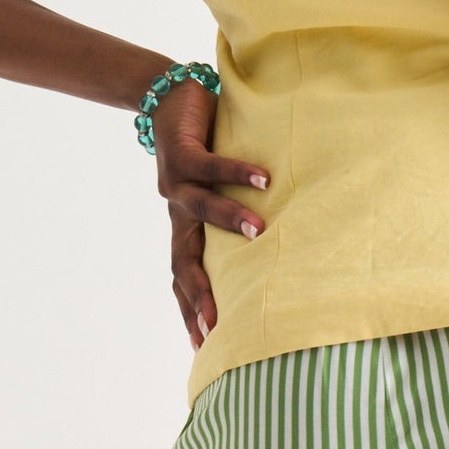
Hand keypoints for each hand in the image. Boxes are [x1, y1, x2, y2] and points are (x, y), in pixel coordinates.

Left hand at [150, 77, 268, 350]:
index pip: (184, 279)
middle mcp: (176, 213)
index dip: (190, 312)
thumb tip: (279, 245)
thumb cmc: (205, 149)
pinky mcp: (183, 153)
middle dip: (198, 294)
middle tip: (217, 323)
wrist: (169, 100)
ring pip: (201, 210)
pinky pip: (211, 167)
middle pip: (182, 262)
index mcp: (184, 229)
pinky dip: (238, 173)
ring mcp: (175, 184)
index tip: (202, 348)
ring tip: (260, 231)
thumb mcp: (219, 192)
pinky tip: (263, 179)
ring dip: (230, 221)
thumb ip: (238, 219)